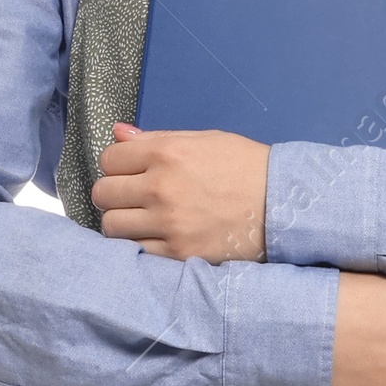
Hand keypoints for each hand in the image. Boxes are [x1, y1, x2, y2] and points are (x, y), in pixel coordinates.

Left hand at [93, 123, 269, 261]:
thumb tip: (118, 133)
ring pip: (112, 226)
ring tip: (142, 220)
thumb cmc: (245, 167)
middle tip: (133, 197)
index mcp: (167, 153)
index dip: (117, 165)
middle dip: (114, 194)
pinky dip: (139, 245)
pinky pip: (135, 251)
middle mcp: (162, 187)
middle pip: (103, 193)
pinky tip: (155, 237)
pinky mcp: (178, 253)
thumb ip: (156, 138)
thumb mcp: (204, 140)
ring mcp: (168, 223)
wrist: (282, 204)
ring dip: (122, 222)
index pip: (109, 159)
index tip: (130, 172)